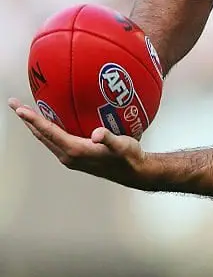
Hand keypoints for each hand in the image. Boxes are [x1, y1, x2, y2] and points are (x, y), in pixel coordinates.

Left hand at [8, 98, 147, 186]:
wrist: (134, 172)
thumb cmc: (128, 157)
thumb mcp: (121, 145)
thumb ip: (108, 138)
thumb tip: (98, 133)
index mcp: (75, 150)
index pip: (49, 132)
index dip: (33, 119)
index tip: (20, 109)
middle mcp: (68, 155)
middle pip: (41, 135)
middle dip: (27, 120)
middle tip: (15, 104)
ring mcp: (70, 157)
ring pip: (46, 139)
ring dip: (35, 126)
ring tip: (27, 112)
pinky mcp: (75, 157)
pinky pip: (55, 141)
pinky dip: (47, 130)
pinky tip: (51, 123)